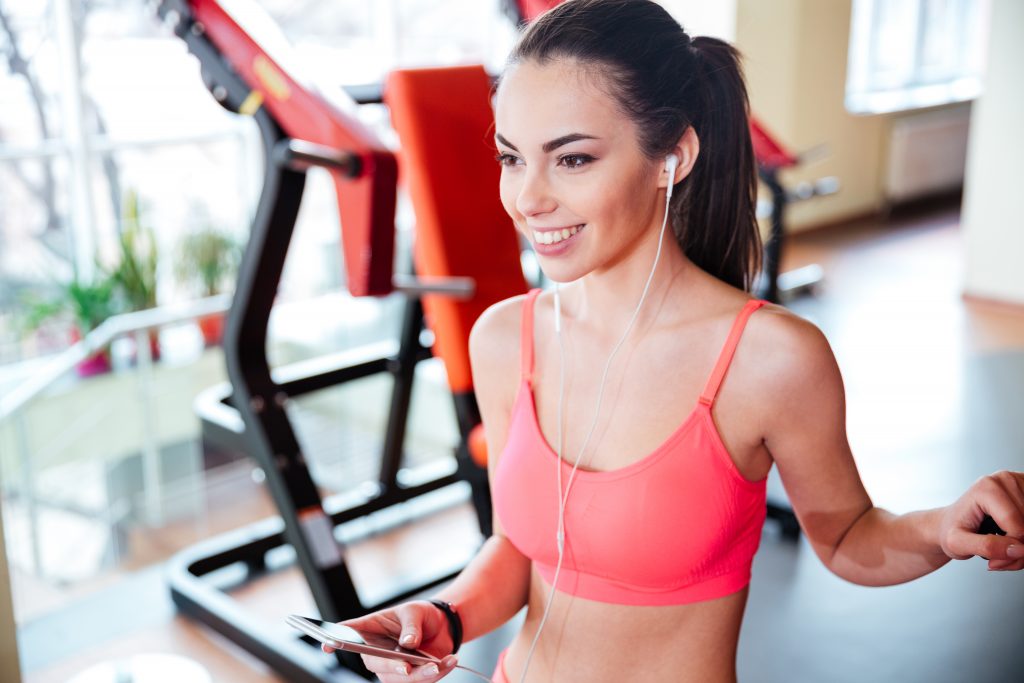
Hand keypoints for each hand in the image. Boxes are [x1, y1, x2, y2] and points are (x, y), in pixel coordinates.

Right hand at [322, 601, 458, 680]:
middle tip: (406, 666)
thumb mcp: (415, 612)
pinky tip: (449, 661)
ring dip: (420, 674)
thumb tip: (408, 644)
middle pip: (375, 663)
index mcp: (371, 628)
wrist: (443, 627)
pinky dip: (437, 673)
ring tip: (438, 664)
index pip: (349, 632)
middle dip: (391, 667)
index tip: (326, 644)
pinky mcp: (408, 678)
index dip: (335, 639)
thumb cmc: (422, 615)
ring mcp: (391, 667)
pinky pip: (419, 682)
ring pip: (398, 678)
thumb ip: (411, 626)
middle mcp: (376, 651)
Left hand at [937, 470, 1023, 570]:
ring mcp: (1017, 482)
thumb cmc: (952, 530)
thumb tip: (1019, 549)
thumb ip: (987, 547)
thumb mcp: (957, 544)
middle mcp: (1004, 480)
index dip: (1012, 548)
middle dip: (1019, 548)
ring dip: (1023, 544)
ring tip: (1003, 547)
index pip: (1018, 525)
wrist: (949, 523)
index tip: (995, 559)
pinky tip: (1012, 538)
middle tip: (997, 556)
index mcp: (986, 487)